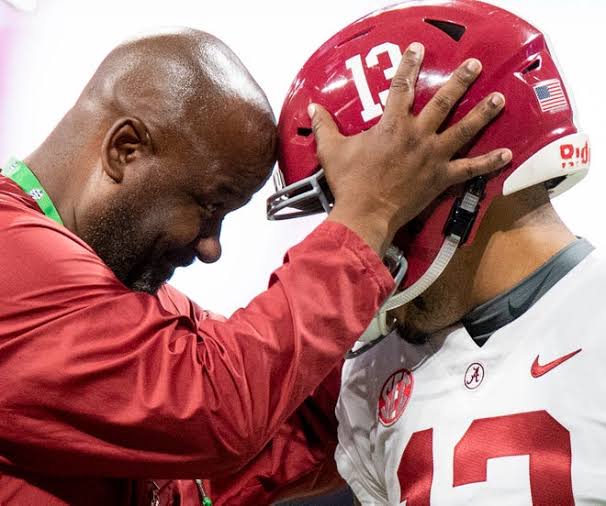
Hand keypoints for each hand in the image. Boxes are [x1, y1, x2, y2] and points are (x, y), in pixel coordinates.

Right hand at [311, 42, 510, 254]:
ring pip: (464, 129)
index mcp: (392, 125)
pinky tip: (507, 154)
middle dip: (460, 81)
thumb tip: (312, 110)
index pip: (401, 87)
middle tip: (474, 66)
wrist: (365, 213)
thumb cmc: (350, 182)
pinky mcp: (441, 178)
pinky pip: (470, 168)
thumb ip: (324, 127)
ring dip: (483, 113)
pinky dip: (489, 162)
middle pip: (443, 102)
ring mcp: (433, 156)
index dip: (409, 65)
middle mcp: (417, 136)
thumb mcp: (331, 151)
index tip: (417, 49)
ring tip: (499, 99)